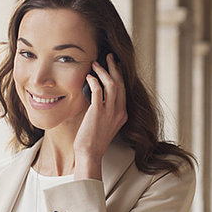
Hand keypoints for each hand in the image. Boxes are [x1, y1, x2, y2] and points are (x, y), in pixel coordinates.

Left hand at [73, 53, 126, 179]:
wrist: (90, 153)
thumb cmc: (93, 140)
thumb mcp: (104, 123)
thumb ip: (104, 109)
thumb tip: (96, 94)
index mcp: (122, 114)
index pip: (123, 89)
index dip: (119, 75)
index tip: (114, 65)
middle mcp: (119, 111)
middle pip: (120, 83)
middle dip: (115, 67)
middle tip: (109, 57)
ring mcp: (110, 112)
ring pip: (112, 84)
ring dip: (104, 71)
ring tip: (96, 63)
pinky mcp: (98, 112)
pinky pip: (98, 91)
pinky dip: (94, 81)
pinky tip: (89, 77)